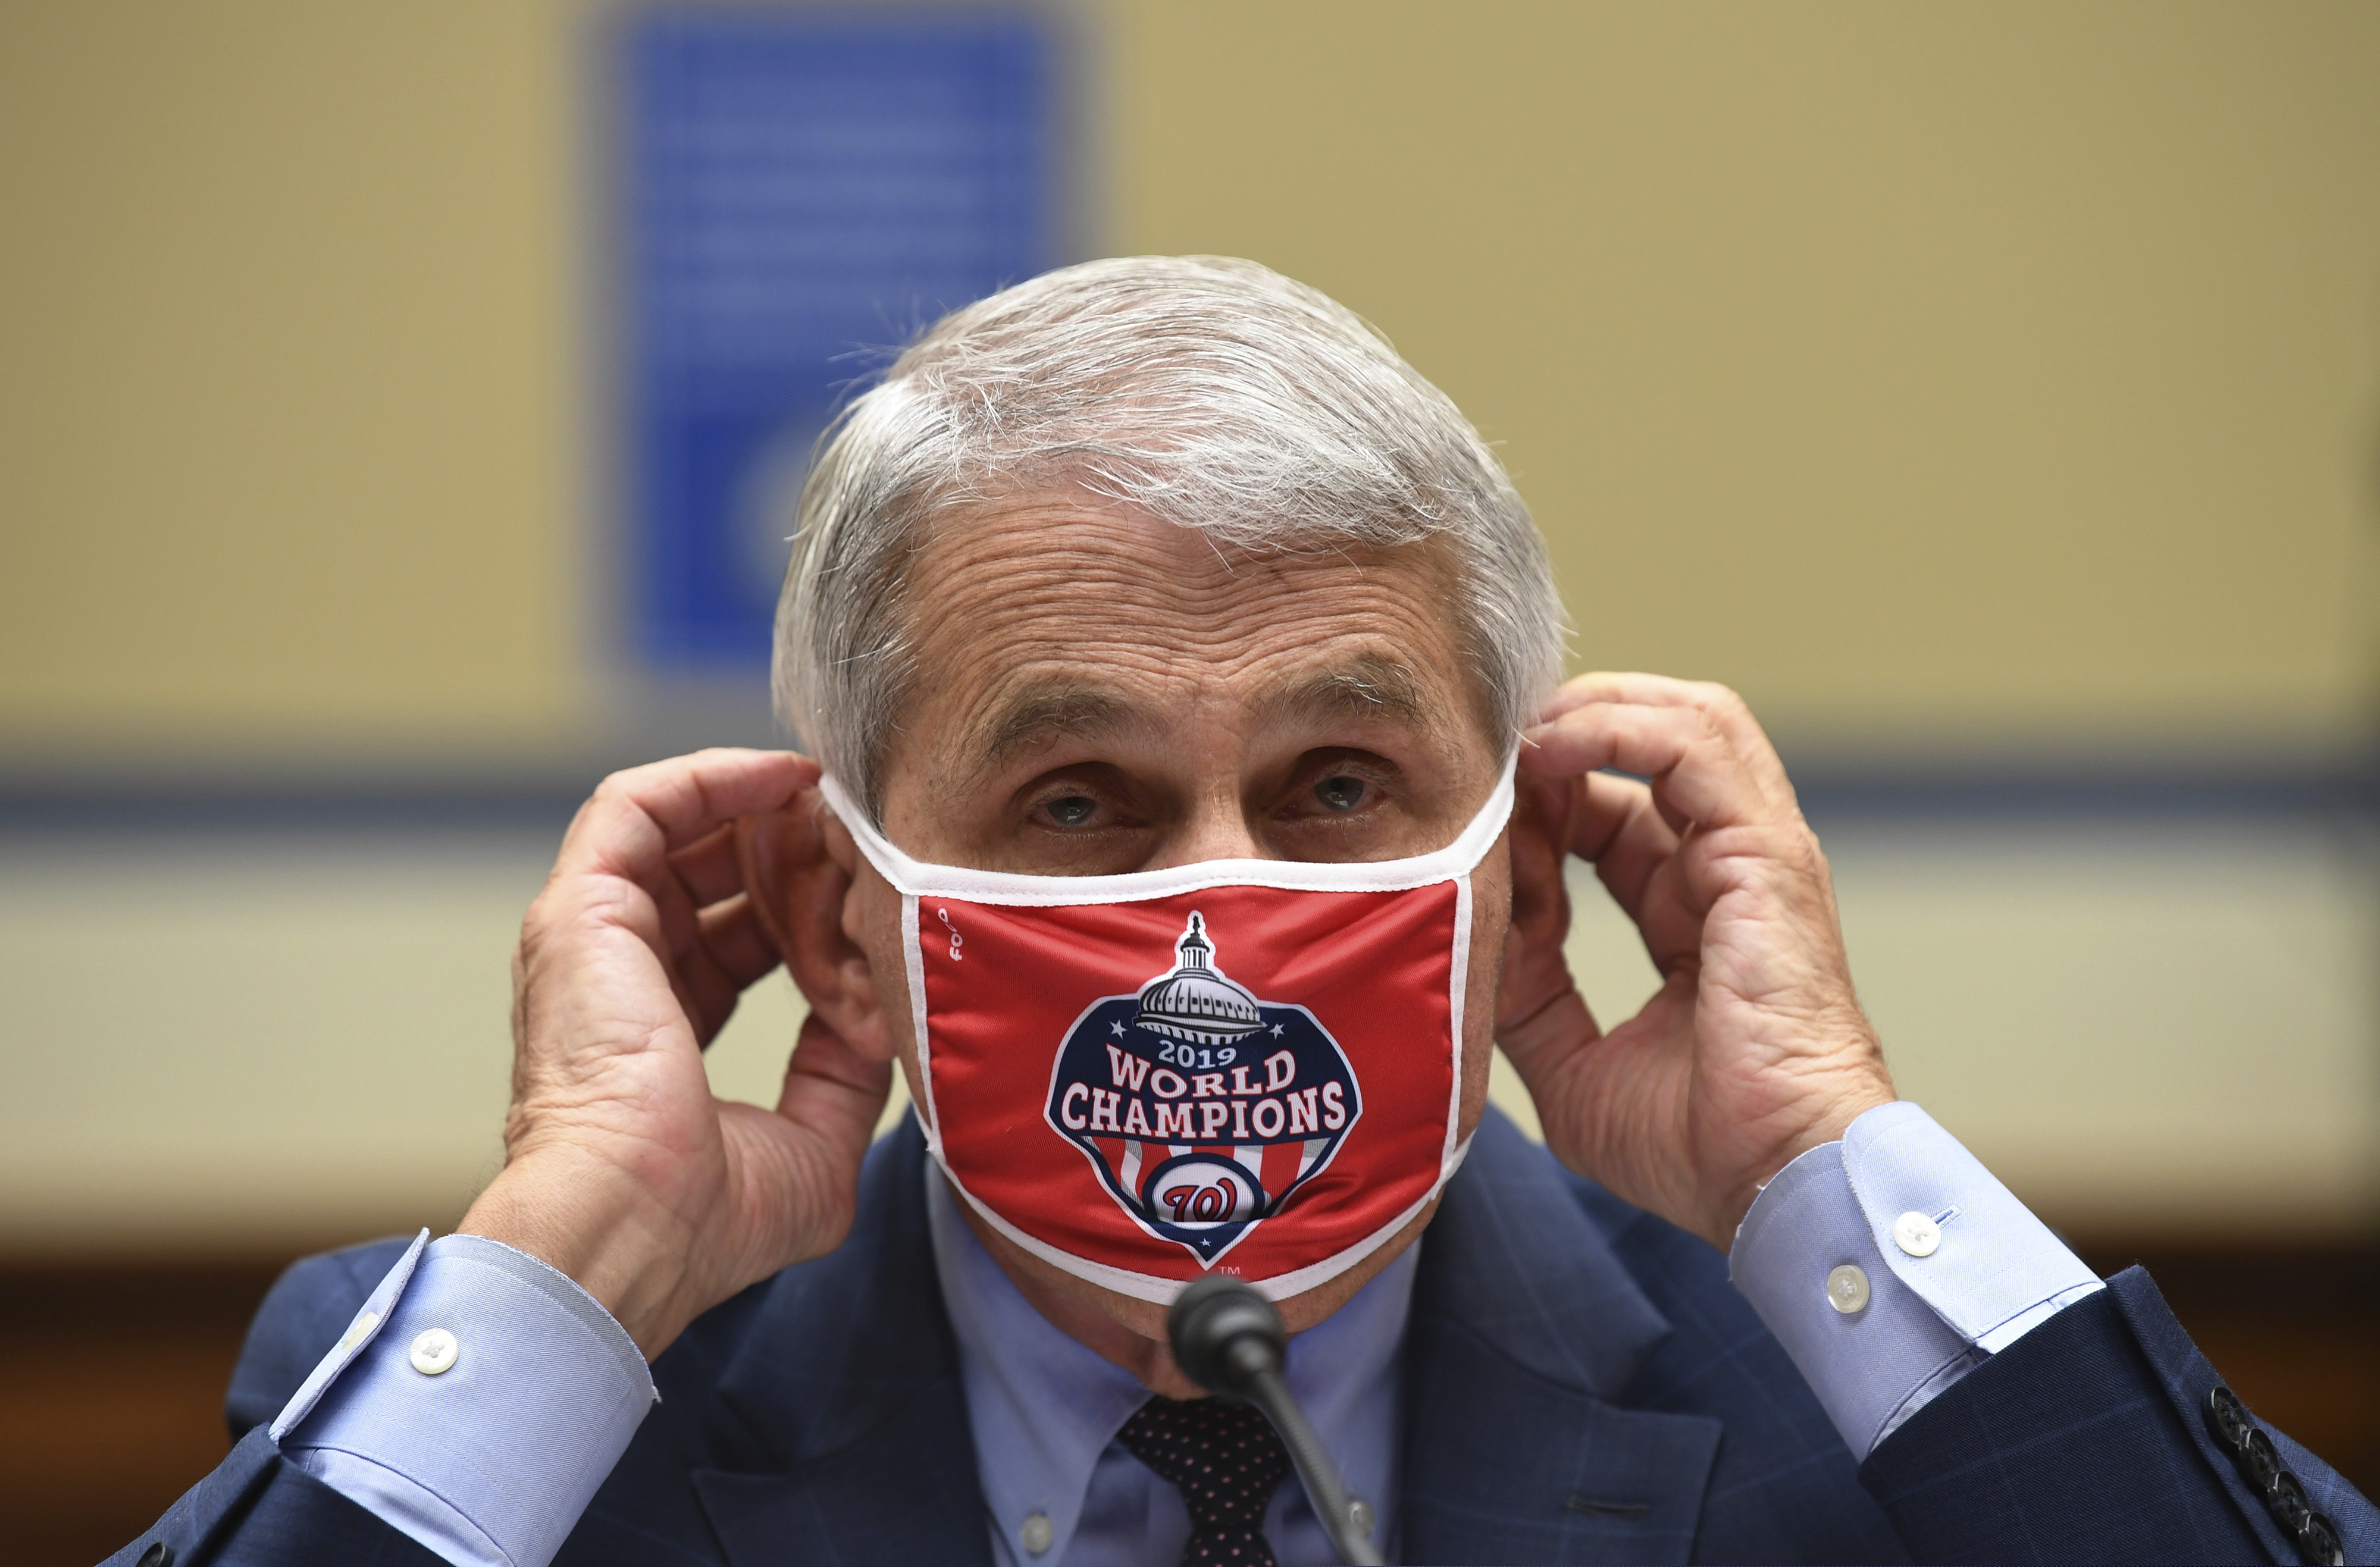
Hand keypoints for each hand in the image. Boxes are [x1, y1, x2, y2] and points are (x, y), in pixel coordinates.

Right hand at [457, 749, 892, 1357]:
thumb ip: (844, 1079)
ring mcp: (590, 940)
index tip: (872, 892)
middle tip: (862, 836)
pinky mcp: (580, 907)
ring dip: (760, 806)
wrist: (631, 1226)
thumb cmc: (704, 1218)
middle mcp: (617, 980)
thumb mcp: (813, 1147)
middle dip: (792, 850)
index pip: (736, 945)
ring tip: (834, 801)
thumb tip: (881, 1021)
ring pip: (676, 830)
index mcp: (659, 1038)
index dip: (807, 911)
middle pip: (710, 879)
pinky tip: (785, 779)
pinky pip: (638, 804)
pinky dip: (711, 778)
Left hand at [1494, 674, 1893, 1248]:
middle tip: (1485, 749)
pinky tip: (1548, 750)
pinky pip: (1695, 746)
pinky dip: (1616, 728)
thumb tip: (1473, 923)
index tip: (1470, 816)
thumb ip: (1525, 989)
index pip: (1611, 814)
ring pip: (1685, 720)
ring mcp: (1756, 854)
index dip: (1538, 801)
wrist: (1772, 1185)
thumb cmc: (1697, 1149)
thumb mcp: (1571, 1064)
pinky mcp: (1767, 852)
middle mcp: (1729, 870)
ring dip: (1590, 710)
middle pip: (1649, 749)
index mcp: (1692, 915)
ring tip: (1515, 734)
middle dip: (1562, 734)